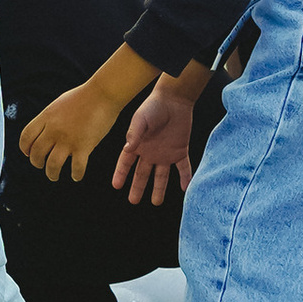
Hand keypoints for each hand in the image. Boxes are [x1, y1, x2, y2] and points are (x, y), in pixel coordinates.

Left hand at [19, 83, 117, 184]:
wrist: (103, 93)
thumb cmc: (84, 97)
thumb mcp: (59, 104)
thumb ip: (50, 118)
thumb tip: (45, 130)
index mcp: (46, 117)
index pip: (26, 137)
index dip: (25, 148)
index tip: (28, 153)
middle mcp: (54, 129)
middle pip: (36, 153)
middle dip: (37, 163)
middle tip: (42, 166)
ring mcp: (68, 139)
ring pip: (52, 165)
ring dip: (52, 174)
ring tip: (54, 175)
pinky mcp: (84, 146)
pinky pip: (76, 168)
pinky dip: (76, 175)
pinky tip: (76, 175)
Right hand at [110, 83, 194, 205]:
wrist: (174, 100)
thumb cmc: (154, 107)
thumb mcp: (140, 119)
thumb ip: (134, 134)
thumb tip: (128, 149)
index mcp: (137, 144)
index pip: (126, 163)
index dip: (120, 174)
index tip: (116, 185)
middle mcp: (150, 152)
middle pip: (142, 173)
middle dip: (137, 187)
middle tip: (133, 201)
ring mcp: (165, 153)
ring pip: (161, 175)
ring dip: (159, 188)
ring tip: (156, 202)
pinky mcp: (180, 150)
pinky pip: (183, 167)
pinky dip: (185, 177)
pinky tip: (186, 188)